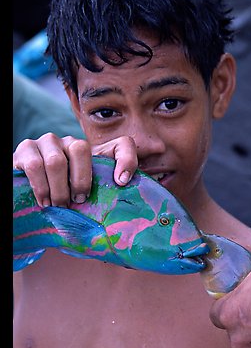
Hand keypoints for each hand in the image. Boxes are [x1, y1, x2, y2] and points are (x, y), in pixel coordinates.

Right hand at [13, 133, 137, 206]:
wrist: (27, 196)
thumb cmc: (62, 199)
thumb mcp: (87, 198)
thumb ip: (104, 196)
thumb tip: (124, 202)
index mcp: (93, 153)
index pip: (121, 144)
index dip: (126, 159)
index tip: (121, 182)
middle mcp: (70, 142)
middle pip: (81, 148)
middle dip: (80, 181)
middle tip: (77, 202)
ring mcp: (47, 142)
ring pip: (56, 161)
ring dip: (58, 189)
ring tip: (57, 206)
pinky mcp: (26, 148)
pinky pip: (35, 165)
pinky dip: (41, 187)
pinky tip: (43, 201)